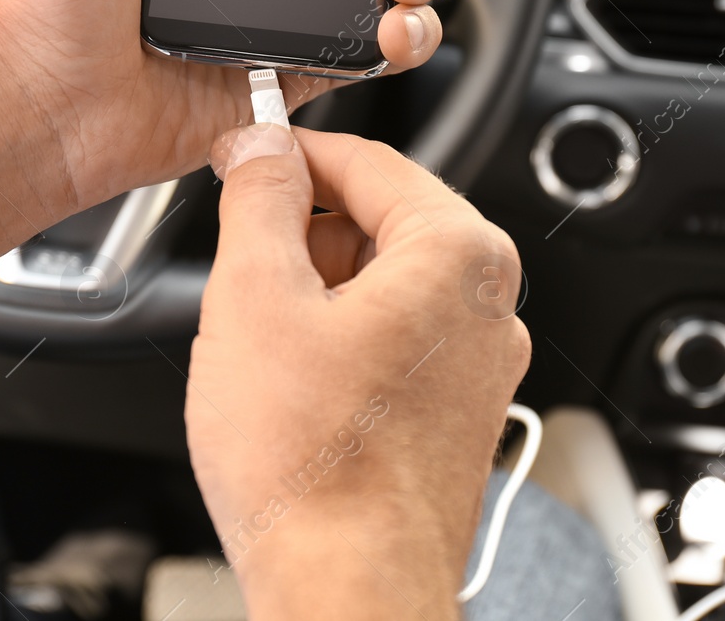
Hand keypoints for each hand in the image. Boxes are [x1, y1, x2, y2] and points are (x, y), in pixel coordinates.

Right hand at [185, 125, 530, 619]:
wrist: (346, 592)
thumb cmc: (311, 466)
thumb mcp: (255, 296)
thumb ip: (259, 199)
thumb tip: (262, 148)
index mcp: (457, 256)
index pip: (371, 161)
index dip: (292, 154)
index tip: (243, 157)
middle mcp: (486, 308)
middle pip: (383, 222)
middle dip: (305, 229)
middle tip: (238, 252)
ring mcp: (477, 369)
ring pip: (385, 285)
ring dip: (318, 288)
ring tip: (258, 333)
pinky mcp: (457, 418)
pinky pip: (395, 342)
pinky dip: (341, 338)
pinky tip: (290, 380)